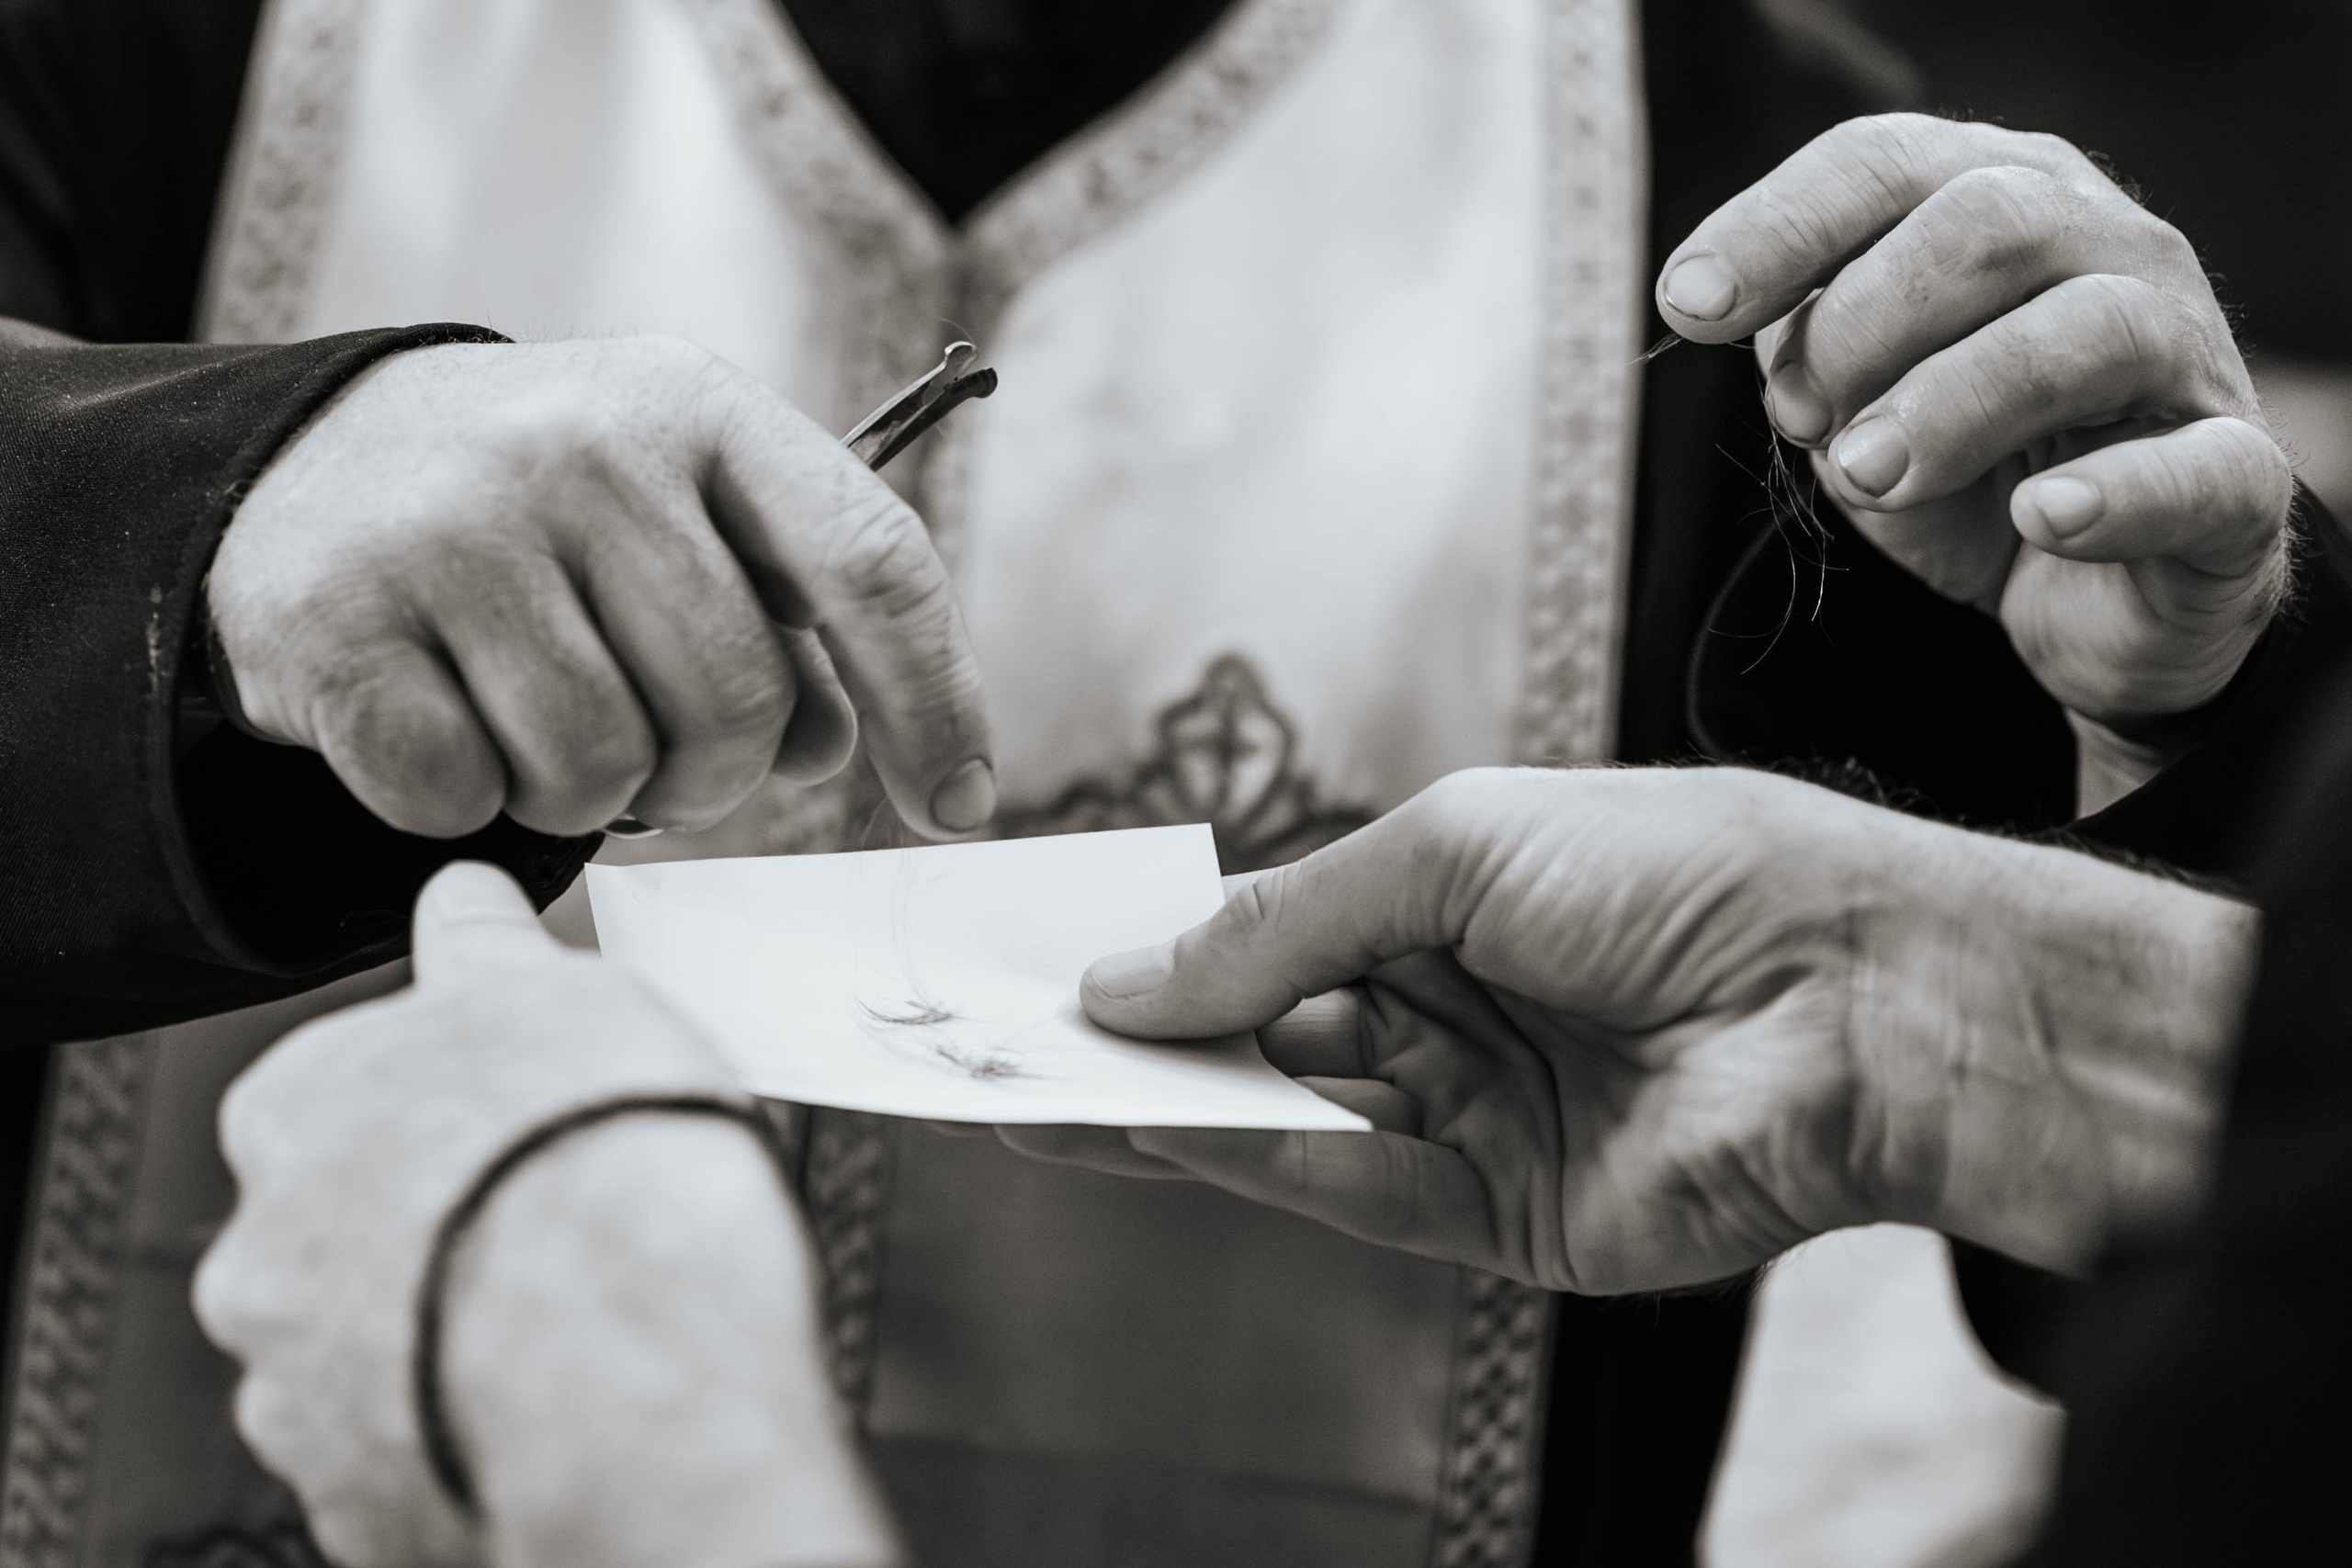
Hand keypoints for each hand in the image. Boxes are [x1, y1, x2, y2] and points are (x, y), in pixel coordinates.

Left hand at [193, 864, 894, 1567]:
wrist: (625, 1364)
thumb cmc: (593, 1162)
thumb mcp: (553, 992)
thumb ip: (486, 950)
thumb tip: (459, 897)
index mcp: (292, 1110)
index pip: (341, 1084)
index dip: (447, 1095)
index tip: (523, 1110)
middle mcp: (263, 1258)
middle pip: (347, 1226)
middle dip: (439, 1225)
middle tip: (560, 1218)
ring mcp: (303, 1394)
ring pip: (375, 1351)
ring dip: (453, 1333)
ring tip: (578, 1321)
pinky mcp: (362, 1503)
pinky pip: (415, 1454)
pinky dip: (476, 1429)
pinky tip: (563, 1398)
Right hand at [209, 336, 994, 839]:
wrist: (306, 469)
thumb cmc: (547, 516)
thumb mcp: (686, 510)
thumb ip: (790, 615)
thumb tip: (843, 747)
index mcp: (699, 408)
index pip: (872, 565)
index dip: (934, 703)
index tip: (958, 807)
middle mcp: (580, 446)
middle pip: (737, 707)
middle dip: (714, 776)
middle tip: (661, 756)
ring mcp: (450, 528)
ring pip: (600, 771)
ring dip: (588, 796)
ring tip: (541, 722)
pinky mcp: (335, 622)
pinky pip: (463, 798)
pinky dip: (469, 802)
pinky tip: (446, 721)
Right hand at [1014, 767, 2251, 1292]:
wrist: (1859, 993)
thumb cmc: (1683, 872)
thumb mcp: (1456, 848)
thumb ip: (1286, 920)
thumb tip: (1128, 974)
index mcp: (1453, 910)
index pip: (1279, 940)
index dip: (1172, 954)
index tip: (1054, 960)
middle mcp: (1456, 1018)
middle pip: (1268, 1041)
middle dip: (1146, 1041)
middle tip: (1003, 1039)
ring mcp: (1478, 1122)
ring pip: (1295, 1121)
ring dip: (1175, 1104)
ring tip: (1041, 1084)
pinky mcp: (1508, 1218)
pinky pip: (1357, 1192)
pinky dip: (1259, 1161)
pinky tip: (1159, 1127)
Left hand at [1656, 115, 2293, 809]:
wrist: (2099, 597)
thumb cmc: (1970, 475)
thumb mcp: (1859, 413)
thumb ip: (1811, 361)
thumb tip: (1778, 344)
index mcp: (2000, 204)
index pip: (1886, 163)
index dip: (1779, 226)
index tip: (1690, 305)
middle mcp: (2106, 251)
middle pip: (1984, 224)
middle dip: (1862, 322)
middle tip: (1802, 418)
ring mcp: (2184, 359)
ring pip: (2087, 331)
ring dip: (1952, 404)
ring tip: (1870, 476)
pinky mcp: (2236, 480)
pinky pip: (2197, 469)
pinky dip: (2113, 492)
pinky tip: (2042, 516)